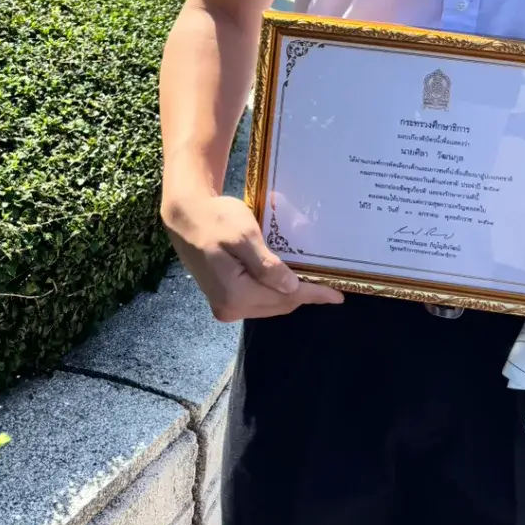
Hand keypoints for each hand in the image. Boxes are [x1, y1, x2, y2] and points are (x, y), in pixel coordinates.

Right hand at [162, 192, 342, 322]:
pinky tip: (286, 278)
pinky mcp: (223, 297)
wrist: (186, 216)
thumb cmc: (216, 219)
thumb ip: (266, 266)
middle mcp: (230, 308)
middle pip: (279, 305)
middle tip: (328, 283)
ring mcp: (225, 305)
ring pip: (269, 304)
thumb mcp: (244, 237)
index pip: (285, 298)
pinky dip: (274, 290)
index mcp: (236, 295)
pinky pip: (258, 299)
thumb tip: (292, 287)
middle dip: (304, 295)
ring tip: (313, 280)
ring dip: (290, 293)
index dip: (314, 295)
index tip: (338, 296)